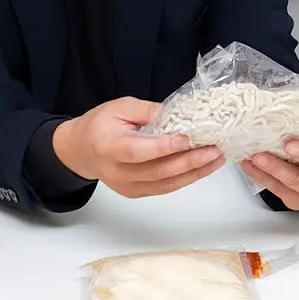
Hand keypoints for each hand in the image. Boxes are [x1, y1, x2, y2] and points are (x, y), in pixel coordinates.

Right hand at [53, 97, 224, 198]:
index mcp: (109, 146)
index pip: (139, 151)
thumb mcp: (120, 107)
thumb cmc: (99, 125)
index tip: (187, 138)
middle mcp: (118, 172)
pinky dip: (186, 178)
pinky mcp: (136, 192)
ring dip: (194, 172)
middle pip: (158, 171)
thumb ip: (148, 110)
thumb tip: (178, 114)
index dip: (164, 147)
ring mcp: (127, 186)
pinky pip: (165, 187)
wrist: (82, 150)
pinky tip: (203, 168)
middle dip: (190, 161)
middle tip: (213, 149)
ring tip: (216, 158)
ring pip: (166, 183)